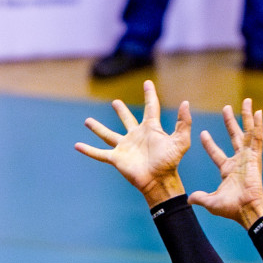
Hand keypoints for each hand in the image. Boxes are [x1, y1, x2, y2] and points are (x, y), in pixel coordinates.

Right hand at [75, 80, 191, 205]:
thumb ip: (183, 122)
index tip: (147, 83)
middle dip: (121, 111)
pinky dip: (88, 150)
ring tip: (87, 121)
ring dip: (98, 128)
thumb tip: (185, 102)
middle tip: (116, 102)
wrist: (158, 180)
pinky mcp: (116, 158)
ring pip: (108, 135)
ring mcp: (124, 147)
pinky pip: (99, 153)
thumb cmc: (170, 162)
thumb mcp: (181, 140)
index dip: (150, 94)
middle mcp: (136, 136)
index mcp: (151, 129)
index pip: (151, 107)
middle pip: (127, 120)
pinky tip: (77, 146)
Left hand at [188, 99, 262, 227]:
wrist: (246, 209)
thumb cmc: (231, 208)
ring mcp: (248, 157)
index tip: (202, 133)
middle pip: (234, 136)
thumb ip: (200, 197)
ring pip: (248, 132)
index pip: (216, 153)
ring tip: (247, 101)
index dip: (209, 144)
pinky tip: (258, 112)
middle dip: (230, 122)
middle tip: (226, 107)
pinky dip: (258, 125)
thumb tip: (189, 199)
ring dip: (246, 117)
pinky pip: (257, 138)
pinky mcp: (256, 157)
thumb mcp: (210, 202)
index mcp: (227, 169)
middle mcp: (239, 160)